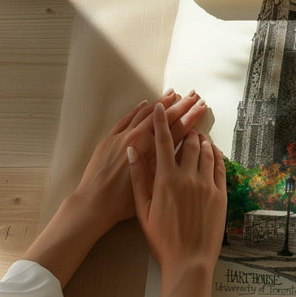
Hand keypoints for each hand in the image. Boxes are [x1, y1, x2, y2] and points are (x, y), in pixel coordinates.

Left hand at [76, 90, 206, 233]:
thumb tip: (183, 150)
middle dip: (182, 104)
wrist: (94, 203)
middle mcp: (138, 139)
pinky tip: (146, 104)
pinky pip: (127, 118)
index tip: (202, 106)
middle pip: (164, 117)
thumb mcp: (153, 184)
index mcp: (152, 151)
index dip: (191, 116)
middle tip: (194, 95)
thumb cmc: (124, 201)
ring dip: (161, 102)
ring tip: (173, 93)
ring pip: (146, 113)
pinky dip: (138, 109)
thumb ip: (167, 164)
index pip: (177, 128)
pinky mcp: (110, 139)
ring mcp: (123, 136)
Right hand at [128, 104, 226, 296]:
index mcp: (166, 179)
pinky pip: (220, 167)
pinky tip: (212, 152)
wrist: (189, 260)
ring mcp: (207, 185)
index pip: (163, 142)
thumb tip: (132, 152)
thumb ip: (138, 178)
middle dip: (186, 126)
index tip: (160, 106)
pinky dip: (215, 155)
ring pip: (206, 152)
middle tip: (185, 117)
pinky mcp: (221, 194)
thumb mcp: (143, 210)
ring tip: (197, 133)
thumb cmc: (162, 239)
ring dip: (201, 139)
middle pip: (189, 142)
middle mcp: (188, 177)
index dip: (161, 121)